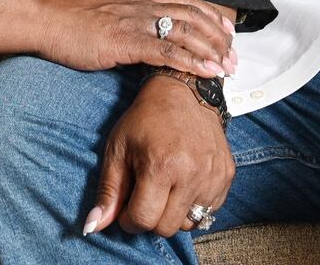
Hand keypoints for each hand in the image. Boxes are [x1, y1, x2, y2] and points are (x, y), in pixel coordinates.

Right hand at [35, 0, 237, 79]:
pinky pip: (165, 51)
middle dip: (216, 36)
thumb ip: (127, 20)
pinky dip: (190, 62)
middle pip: (191, 15)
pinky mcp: (124, 41)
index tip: (226, 31)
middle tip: (233, 56)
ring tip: (226, 67)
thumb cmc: (67, 22)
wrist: (43, 20)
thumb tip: (142, 34)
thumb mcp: (105, 14)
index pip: (184, 1)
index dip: (209, 15)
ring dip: (210, 50)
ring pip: (184, 31)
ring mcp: (134, 22)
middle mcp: (141, 6)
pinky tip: (205, 72)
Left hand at [84, 75, 232, 237]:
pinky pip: (209, 210)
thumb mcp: (118, 149)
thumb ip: (108, 191)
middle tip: (145, 195)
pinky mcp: (227, 174)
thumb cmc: (146, 119)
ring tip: (166, 187)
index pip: (143, 220)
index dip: (129, 219)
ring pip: (189, 223)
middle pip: (167, 227)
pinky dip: (194, 205)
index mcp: (161, 165)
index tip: (127, 205)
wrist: (185, 92)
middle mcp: (191, 173)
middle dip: (151, 218)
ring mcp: (213, 175)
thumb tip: (93, 227)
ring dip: (173, 213)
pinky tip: (184, 183)